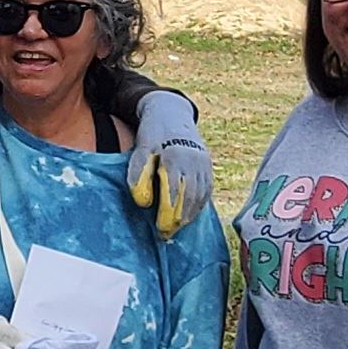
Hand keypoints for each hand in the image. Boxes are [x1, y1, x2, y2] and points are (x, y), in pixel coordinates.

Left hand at [127, 90, 213, 235]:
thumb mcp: (140, 151)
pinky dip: (198, 205)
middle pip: (189, 199)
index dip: (168, 216)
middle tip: (167, 234)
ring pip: (200, 197)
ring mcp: (204, 164)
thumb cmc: (152, 136)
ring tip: (176, 228)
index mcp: (176, 159)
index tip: (160, 229)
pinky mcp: (208, 166)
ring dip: (189, 215)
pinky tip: (188, 214)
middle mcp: (194, 162)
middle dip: (178, 220)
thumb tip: (143, 203)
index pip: (174, 196)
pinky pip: (206, 191)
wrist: (171, 114)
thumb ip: (139, 176)